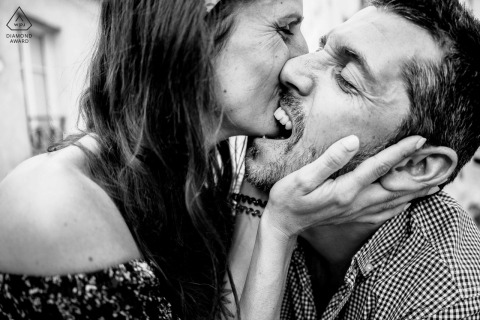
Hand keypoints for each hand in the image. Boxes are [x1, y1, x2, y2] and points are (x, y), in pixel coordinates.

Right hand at [263, 135, 430, 238]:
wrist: (282, 224)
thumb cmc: (288, 198)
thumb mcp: (303, 177)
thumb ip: (329, 159)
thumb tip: (353, 141)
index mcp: (345, 190)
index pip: (379, 167)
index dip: (400, 152)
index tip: (419, 140)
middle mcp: (355, 202)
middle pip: (395, 188)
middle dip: (418, 175)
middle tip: (439, 166)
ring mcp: (355, 212)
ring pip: (393, 203)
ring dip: (414, 193)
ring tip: (433, 185)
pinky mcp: (352, 217)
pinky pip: (383, 215)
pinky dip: (400, 208)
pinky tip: (407, 205)